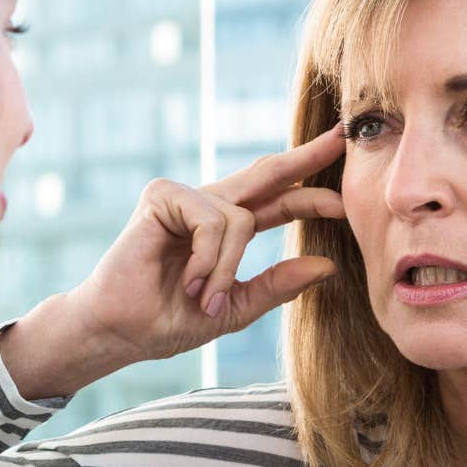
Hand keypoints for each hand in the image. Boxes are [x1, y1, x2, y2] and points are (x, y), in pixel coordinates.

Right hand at [3, 128, 346, 399]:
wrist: (121, 331)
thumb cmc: (167, 320)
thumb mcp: (233, 308)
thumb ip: (276, 285)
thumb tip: (327, 265)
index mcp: (225, 231)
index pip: (277, 203)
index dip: (310, 195)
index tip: (344, 195)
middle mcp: (207, 206)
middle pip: (267, 174)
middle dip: (305, 156)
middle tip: (341, 136)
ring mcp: (184, 197)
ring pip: (240, 218)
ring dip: (225, 268)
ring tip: (203, 298)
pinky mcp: (163, 196)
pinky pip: (213, 220)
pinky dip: (206, 258)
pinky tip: (187, 279)